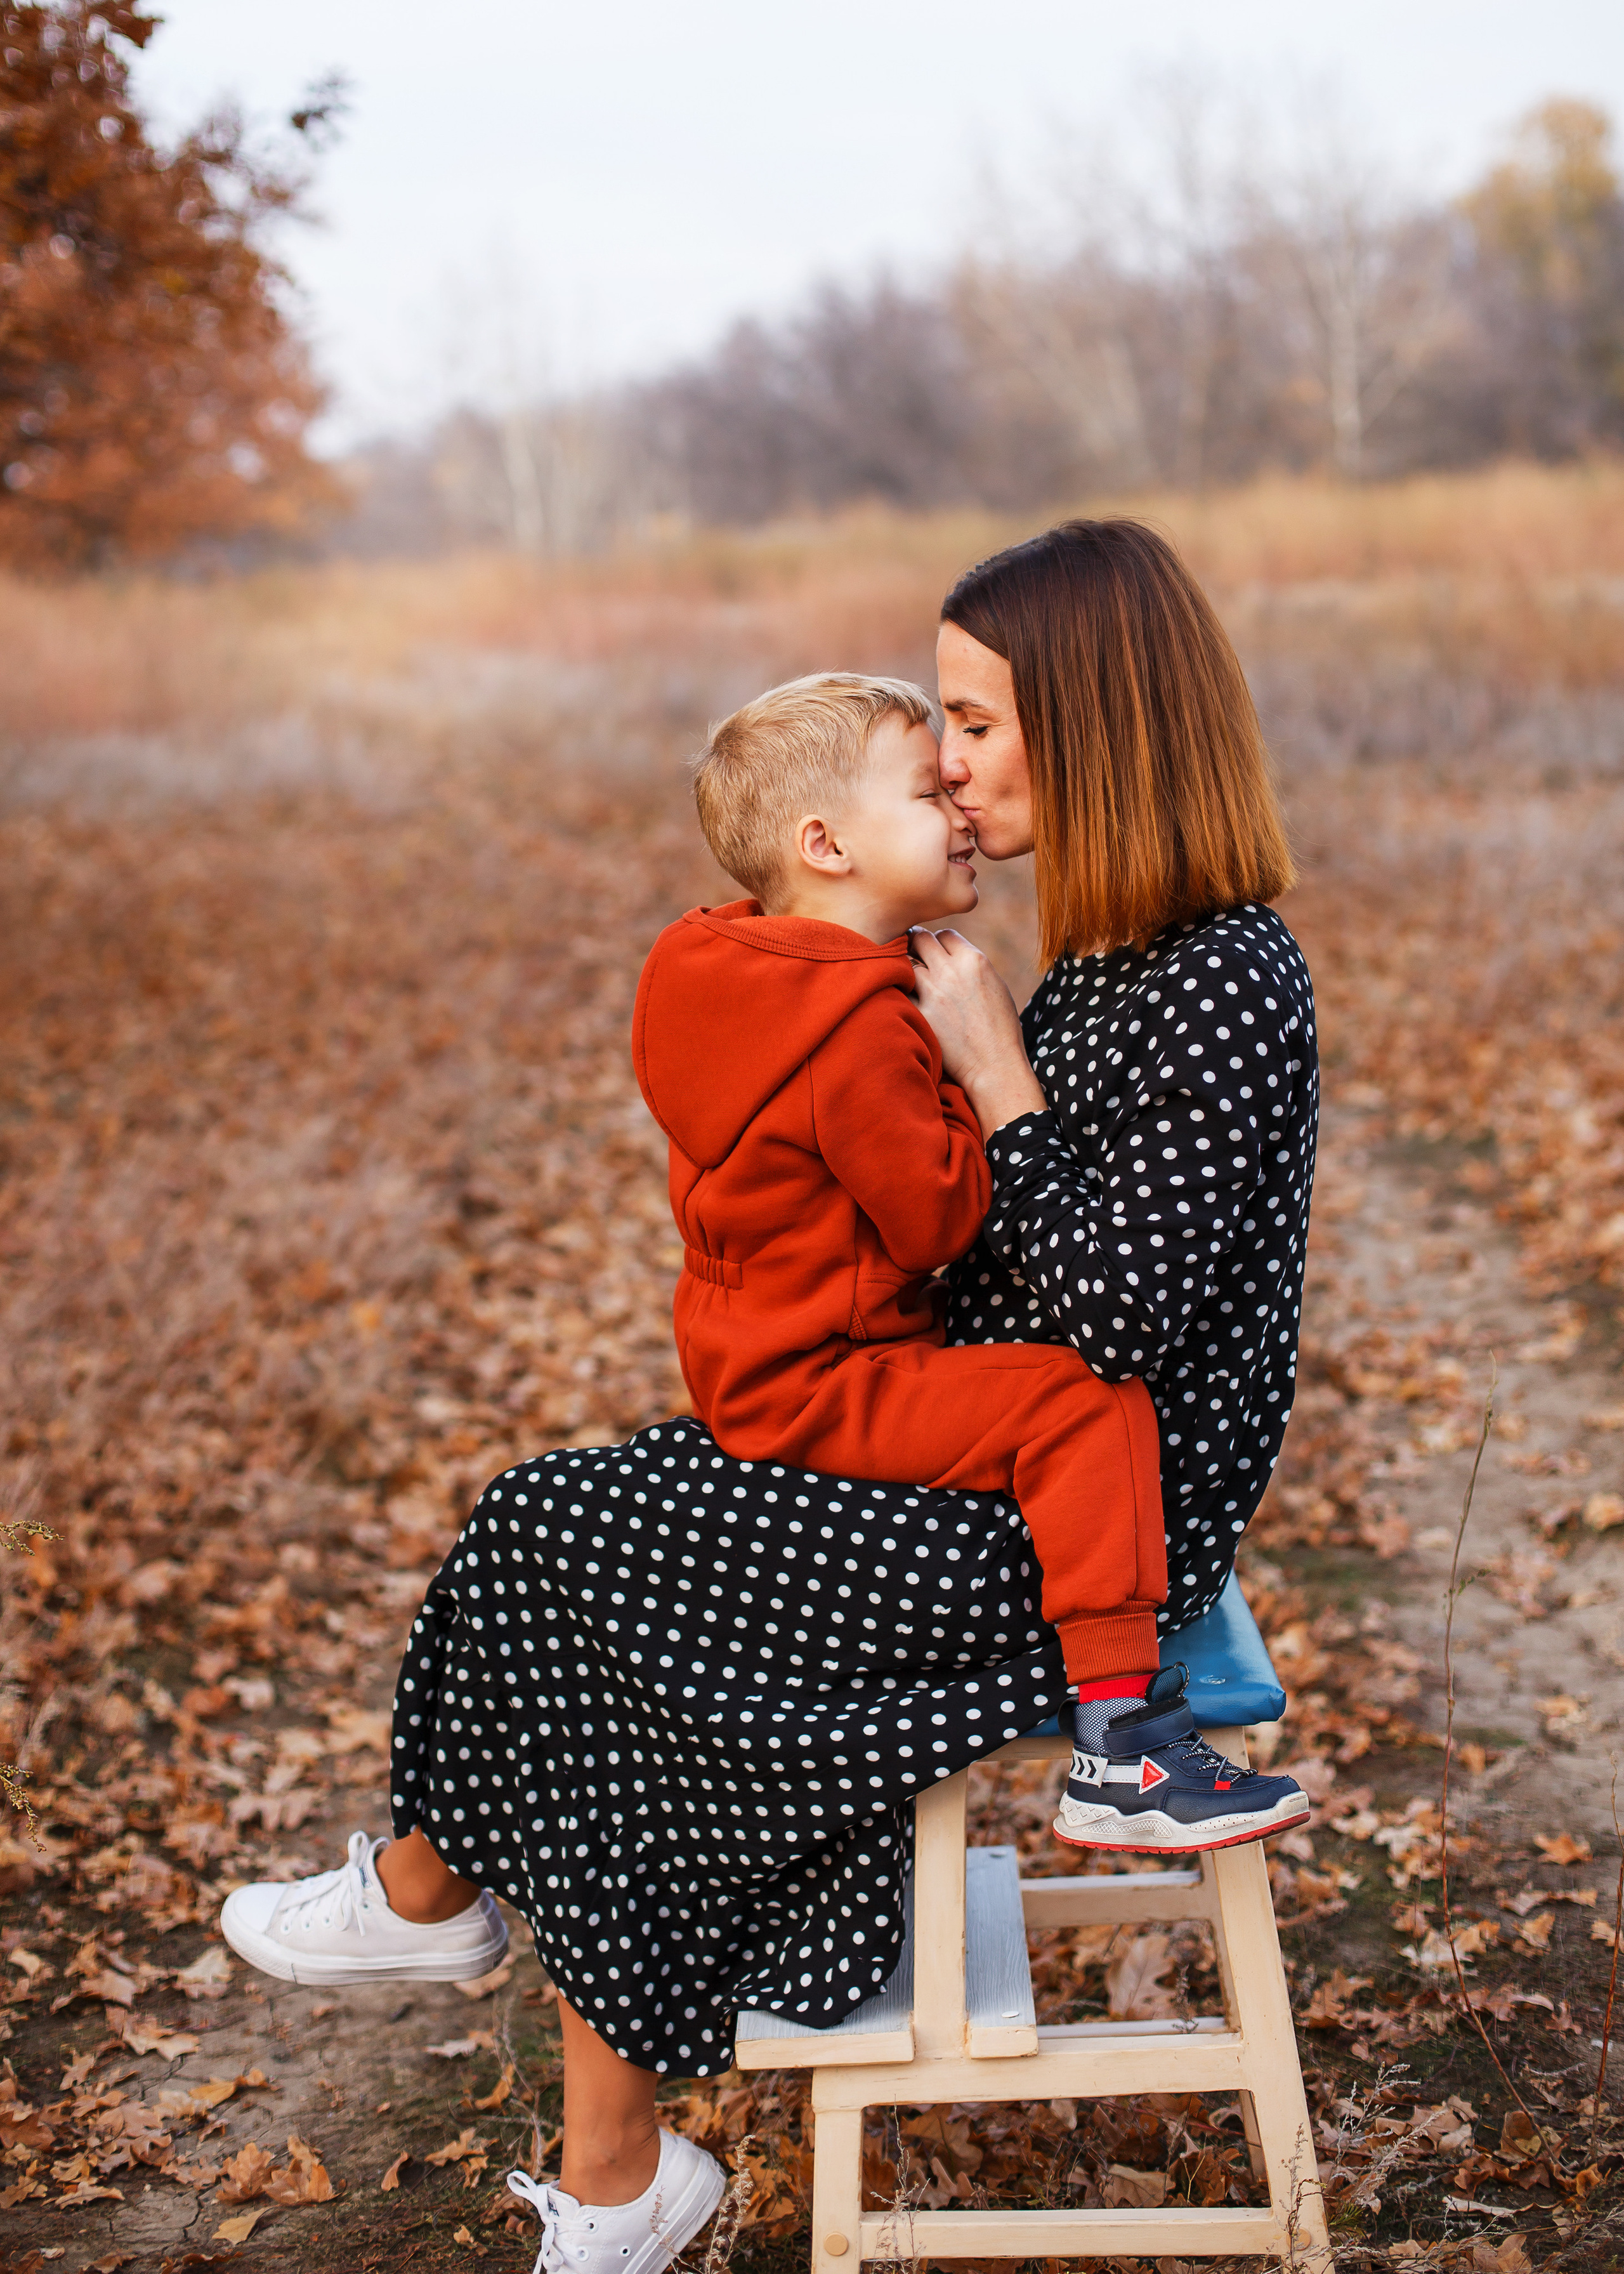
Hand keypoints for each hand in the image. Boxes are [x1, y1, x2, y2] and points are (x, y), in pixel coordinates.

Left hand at [908, 928, 1048, 1138]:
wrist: (995, 1066)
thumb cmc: (1001, 1029)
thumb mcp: (996, 986)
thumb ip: (972, 966)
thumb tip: (951, 954)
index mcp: (975, 960)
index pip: (944, 934)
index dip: (937, 942)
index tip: (934, 953)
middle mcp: (953, 971)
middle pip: (920, 938)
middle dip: (914, 945)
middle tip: (910, 956)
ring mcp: (934, 993)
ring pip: (905, 961)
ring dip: (903, 966)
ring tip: (903, 975)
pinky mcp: (920, 1014)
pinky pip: (899, 990)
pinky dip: (899, 991)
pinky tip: (900, 998)